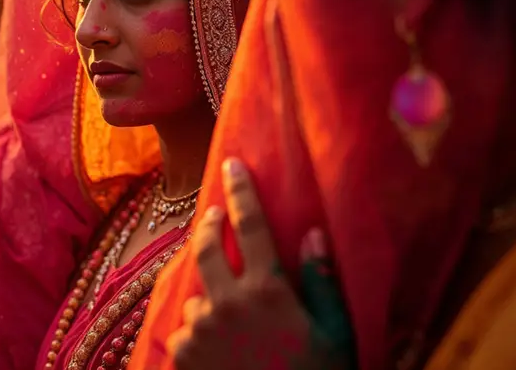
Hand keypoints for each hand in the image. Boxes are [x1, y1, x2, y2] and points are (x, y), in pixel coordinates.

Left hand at [168, 158, 352, 369]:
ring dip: (211, 297)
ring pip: (198, 294)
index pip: (251, 227)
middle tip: (214, 214)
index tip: (232, 164)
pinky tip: (222, 351)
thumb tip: (311, 233)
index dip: (241, 192)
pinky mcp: (181, 353)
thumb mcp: (334, 335)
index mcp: (268, 292)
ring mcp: (200, 329)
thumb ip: (321, 282)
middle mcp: (227, 303)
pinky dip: (201, 333)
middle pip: (206, 247)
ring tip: (236, 322)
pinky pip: (187, 329)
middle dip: (210, 225)